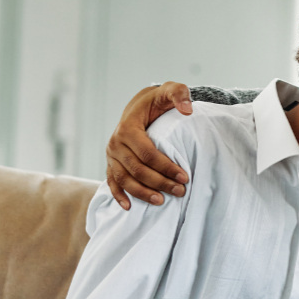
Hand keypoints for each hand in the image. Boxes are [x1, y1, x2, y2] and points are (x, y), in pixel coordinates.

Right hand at [106, 82, 192, 209]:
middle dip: (159, 183)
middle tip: (180, 191)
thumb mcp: (170, 91)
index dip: (165, 167)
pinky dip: (119, 195)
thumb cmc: (157, 101)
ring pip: (124, 179)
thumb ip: (180, 94)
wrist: (140, 105)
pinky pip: (112, 182)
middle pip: (137, 169)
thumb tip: (188, 110)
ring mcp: (111, 155)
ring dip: (142, 193)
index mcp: (128, 128)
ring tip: (161, 201)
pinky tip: (129, 208)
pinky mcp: (111, 163)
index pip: (147, 153)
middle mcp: (115, 143)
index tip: (185, 176)